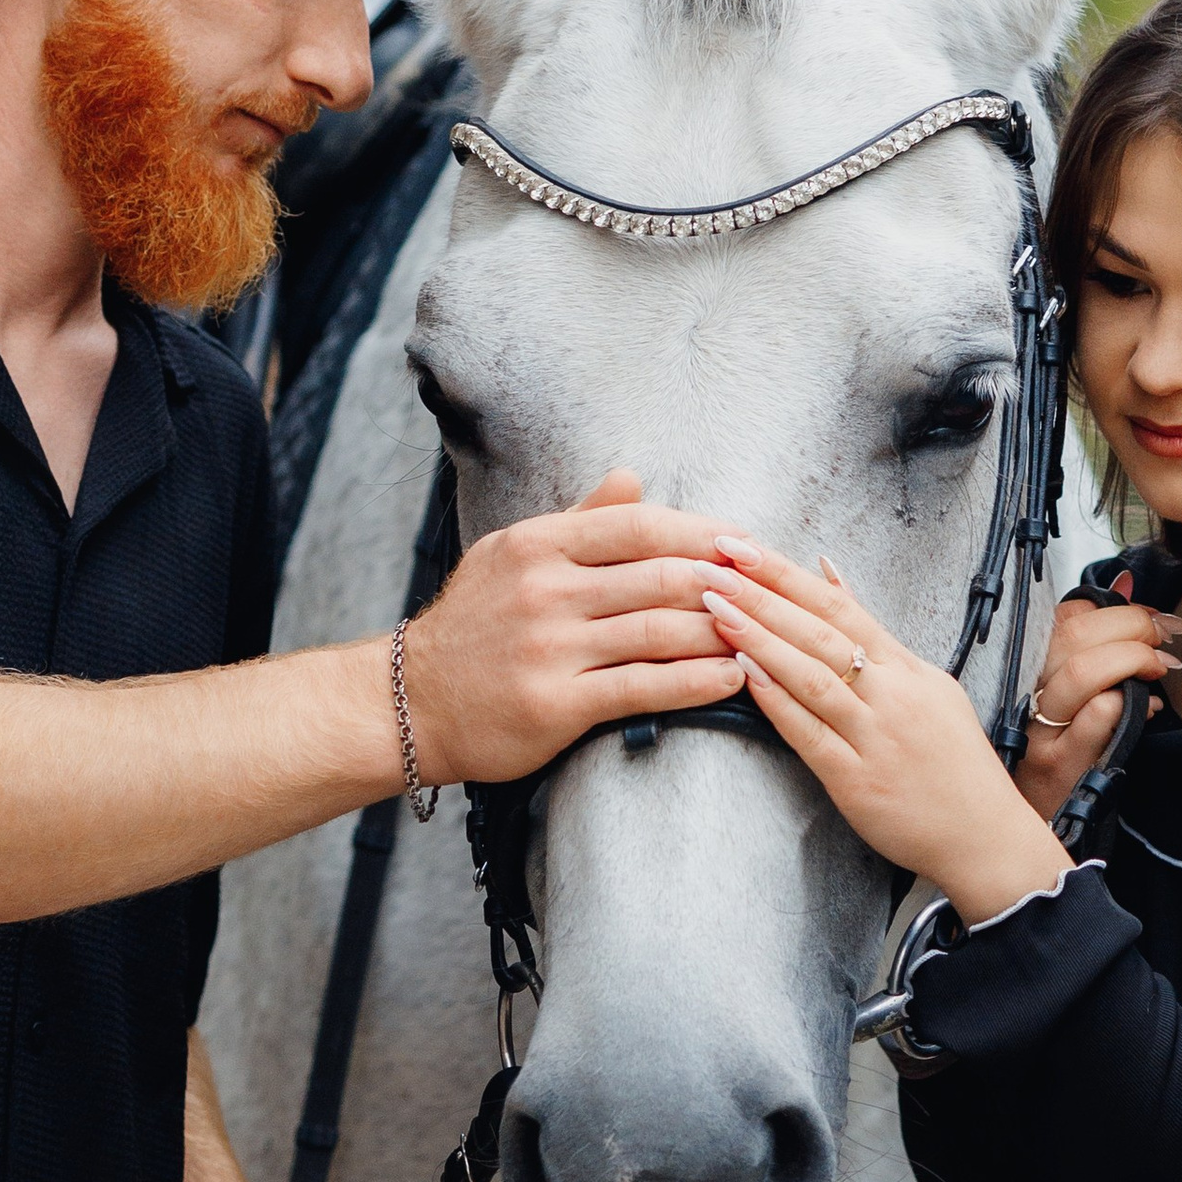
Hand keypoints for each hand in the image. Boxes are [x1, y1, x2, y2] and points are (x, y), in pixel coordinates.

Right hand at [401, 470, 744, 786]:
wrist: (411, 700)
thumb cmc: (473, 625)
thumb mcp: (512, 554)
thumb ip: (578, 520)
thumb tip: (633, 478)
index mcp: (539, 544)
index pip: (641, 526)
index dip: (703, 533)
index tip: (746, 545)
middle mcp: (545, 590)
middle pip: (662, 576)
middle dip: (727, 583)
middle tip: (770, 592)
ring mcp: (550, 648)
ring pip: (661, 631)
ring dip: (723, 633)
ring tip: (763, 634)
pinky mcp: (556, 704)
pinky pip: (645, 688)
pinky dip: (698, 683)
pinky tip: (733, 679)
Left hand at [696, 534, 1071, 923]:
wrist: (985, 835)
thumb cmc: (953, 762)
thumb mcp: (927, 684)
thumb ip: (874, 634)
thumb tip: (829, 575)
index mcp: (908, 669)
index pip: (840, 608)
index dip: (787, 575)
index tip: (742, 548)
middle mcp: (893, 696)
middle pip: (820, 633)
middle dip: (762, 595)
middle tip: (711, 566)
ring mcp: (875, 737)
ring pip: (813, 677)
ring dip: (760, 639)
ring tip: (715, 608)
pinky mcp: (857, 781)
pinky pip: (810, 735)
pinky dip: (777, 701)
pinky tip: (743, 674)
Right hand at [1011, 587, 1181, 821]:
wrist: (1038, 819)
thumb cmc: (1061, 749)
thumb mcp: (1071, 689)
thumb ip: (1095, 635)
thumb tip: (1125, 582)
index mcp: (1028, 667)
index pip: (1068, 615)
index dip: (1118, 609)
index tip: (1153, 619)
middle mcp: (1024, 692)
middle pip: (1075, 634)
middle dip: (1133, 627)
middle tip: (1164, 641)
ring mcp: (1039, 729)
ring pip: (1084, 670)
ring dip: (1133, 661)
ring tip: (1159, 670)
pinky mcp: (1058, 764)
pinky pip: (1098, 715)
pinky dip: (1129, 705)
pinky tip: (1146, 710)